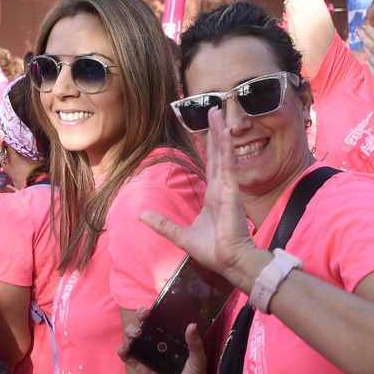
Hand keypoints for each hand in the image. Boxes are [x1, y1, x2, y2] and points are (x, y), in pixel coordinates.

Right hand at [119, 313, 213, 373]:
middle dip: (141, 317)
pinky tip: (125, 349)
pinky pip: (128, 358)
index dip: (155, 311)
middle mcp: (158, 344)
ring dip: (130, 331)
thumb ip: (195, 344)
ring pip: (134, 338)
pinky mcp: (141, 369)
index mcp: (172, 338)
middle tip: (145, 317)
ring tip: (137, 335)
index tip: (154, 308)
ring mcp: (148, 356)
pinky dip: (122, 351)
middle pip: (145, 324)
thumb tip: (192, 325)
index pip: (161, 319)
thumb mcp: (198, 360)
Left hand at [141, 106, 267, 292]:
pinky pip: (228, 166)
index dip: (209, 146)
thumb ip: (163, 224)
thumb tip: (141, 216)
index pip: (210, 165)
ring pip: (223, 154)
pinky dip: (226, 149)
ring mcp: (227, 188)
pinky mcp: (231, 192)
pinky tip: (224, 133)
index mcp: (213, 196)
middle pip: (217, 154)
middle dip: (215, 132)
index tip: (207, 129)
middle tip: (213, 110)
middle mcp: (221, 188)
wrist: (229, 262)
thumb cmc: (213, 251)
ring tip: (217, 112)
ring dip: (220, 133)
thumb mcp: (181, 235)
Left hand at [361, 23, 373, 110]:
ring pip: (370, 56)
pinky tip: (368, 54)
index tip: (366, 27)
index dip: (372, 33)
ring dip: (366, 47)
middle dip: (364, 37)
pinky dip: (368, 59)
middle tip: (358, 30)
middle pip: (372, 47)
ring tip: (363, 40)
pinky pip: (370, 66)